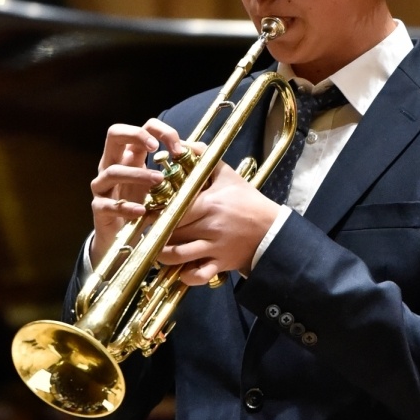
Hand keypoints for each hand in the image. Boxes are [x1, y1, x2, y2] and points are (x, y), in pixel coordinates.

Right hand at [90, 118, 183, 265]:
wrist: (121, 238)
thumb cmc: (142, 206)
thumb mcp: (159, 187)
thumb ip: (174, 172)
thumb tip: (199, 158)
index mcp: (129, 156)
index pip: (141, 129)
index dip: (159, 131)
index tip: (177, 148)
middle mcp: (112, 164)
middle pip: (114, 133)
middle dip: (136, 135)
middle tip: (155, 148)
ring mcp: (102, 186)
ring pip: (113, 171)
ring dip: (138, 174)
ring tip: (158, 181)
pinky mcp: (99, 207)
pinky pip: (109, 205)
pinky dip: (126, 207)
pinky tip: (142, 211)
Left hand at [156, 162, 279, 285]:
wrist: (272, 229)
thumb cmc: (248, 201)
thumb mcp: (229, 176)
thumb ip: (206, 158)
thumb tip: (186, 144)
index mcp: (208, 204)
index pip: (173, 210)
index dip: (157, 214)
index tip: (150, 214)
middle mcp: (209, 227)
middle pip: (171, 233)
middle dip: (156, 234)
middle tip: (148, 233)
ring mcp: (214, 248)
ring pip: (178, 256)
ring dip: (163, 256)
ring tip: (157, 251)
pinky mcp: (220, 264)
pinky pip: (197, 275)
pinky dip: (186, 275)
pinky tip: (180, 270)